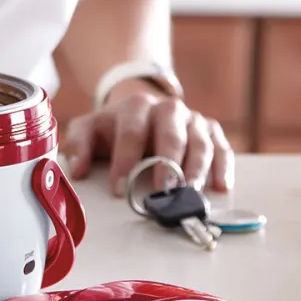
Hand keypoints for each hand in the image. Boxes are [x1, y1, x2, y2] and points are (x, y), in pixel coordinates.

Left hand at [61, 79, 234, 196]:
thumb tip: (78, 170)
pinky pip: (222, 148)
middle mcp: (167, 109)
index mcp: (135, 107)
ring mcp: (192, 120)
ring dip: (196, 169)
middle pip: (170, 134)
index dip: (125, 161)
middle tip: (163, 191)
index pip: (130, 133)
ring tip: (189, 193)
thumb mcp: (89, 129)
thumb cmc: (114, 127)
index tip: (119, 189)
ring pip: (199, 142)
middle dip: (167, 163)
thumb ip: (77, 145)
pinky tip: (220, 187)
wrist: (141, 109)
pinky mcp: (211, 131)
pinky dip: (224, 167)